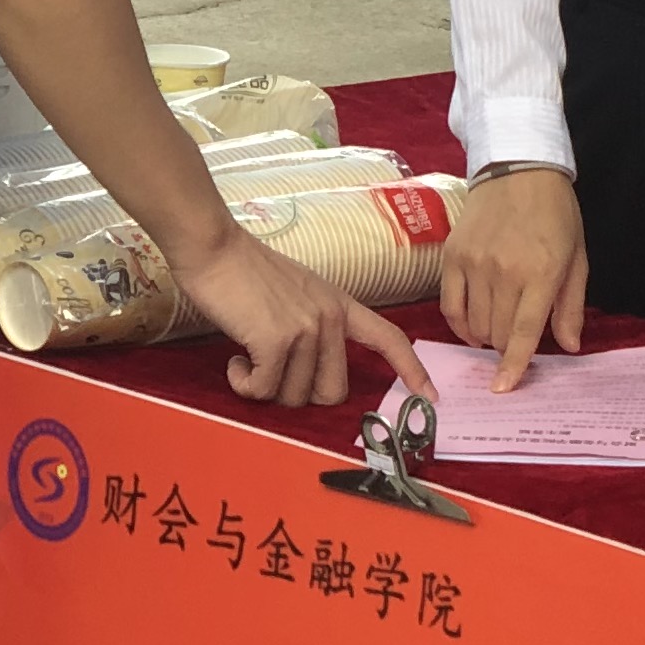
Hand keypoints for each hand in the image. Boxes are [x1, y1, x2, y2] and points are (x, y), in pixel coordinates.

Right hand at [177, 224, 435, 411]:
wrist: (214, 248)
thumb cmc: (245, 272)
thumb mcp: (298, 293)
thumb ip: (313, 325)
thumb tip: (308, 370)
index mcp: (340, 306)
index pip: (388, 338)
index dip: (411, 369)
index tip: (430, 395)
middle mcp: (330, 318)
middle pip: (332, 392)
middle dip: (298, 394)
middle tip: (270, 371)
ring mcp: (306, 329)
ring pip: (294, 396)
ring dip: (264, 387)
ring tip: (248, 356)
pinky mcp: (276, 341)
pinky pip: (264, 390)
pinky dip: (245, 385)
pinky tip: (235, 361)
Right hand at [435, 167, 586, 392]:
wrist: (518, 169)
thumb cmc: (556, 214)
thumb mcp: (576, 258)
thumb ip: (571, 306)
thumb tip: (569, 347)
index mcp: (541, 272)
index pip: (523, 332)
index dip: (514, 366)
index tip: (503, 389)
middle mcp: (505, 271)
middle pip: (497, 334)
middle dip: (507, 348)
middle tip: (515, 340)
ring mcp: (474, 263)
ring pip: (474, 324)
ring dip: (486, 336)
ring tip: (498, 325)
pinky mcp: (451, 257)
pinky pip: (450, 306)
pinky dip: (461, 324)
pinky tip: (473, 325)